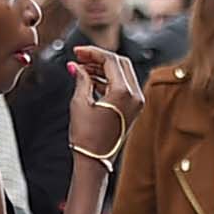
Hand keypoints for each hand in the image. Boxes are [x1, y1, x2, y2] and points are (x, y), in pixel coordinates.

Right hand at [68, 45, 142, 161]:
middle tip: (80, 57)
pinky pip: (122, 86)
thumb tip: (76, 66)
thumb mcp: (79, 103)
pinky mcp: (133, 110)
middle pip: (119, 63)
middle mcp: (135, 96)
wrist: (95, 162)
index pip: (110, 60)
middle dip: (99, 57)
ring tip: (81, 68)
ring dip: (102, 68)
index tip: (77, 51)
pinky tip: (90, 80)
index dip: (92, 52)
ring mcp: (136, 103)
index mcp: (124, 92)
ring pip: (121, 73)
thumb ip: (81, 79)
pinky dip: (107, 80)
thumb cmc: (87, 138)